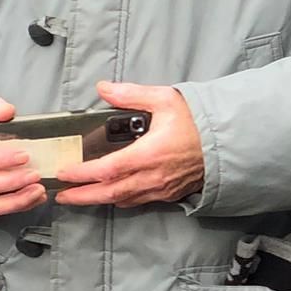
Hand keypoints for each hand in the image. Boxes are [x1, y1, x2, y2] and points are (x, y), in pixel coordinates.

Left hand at [53, 81, 204, 207]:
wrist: (229, 143)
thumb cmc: (197, 121)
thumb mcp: (164, 99)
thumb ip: (131, 95)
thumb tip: (104, 88)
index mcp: (149, 154)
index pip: (107, 169)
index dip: (83, 174)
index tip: (64, 173)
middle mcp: (153, 176)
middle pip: (111, 192)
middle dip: (83, 196)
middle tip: (61, 196)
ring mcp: (162, 188)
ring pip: (123, 200)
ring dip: (98, 200)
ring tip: (78, 197)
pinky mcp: (170, 193)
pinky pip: (139, 201)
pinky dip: (120, 200)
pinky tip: (110, 196)